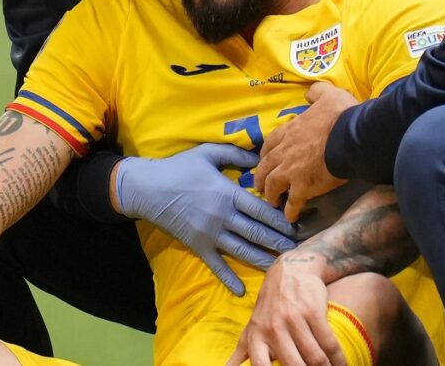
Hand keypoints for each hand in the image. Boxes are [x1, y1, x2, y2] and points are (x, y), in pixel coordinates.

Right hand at [115, 143, 295, 295]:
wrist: (147, 188)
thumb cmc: (179, 168)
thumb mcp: (208, 153)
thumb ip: (235, 155)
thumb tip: (258, 159)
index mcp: (227, 194)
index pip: (261, 210)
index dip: (280, 219)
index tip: (296, 225)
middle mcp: (222, 217)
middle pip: (257, 232)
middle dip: (278, 241)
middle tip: (297, 248)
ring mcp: (210, 234)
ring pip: (242, 250)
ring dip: (263, 259)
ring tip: (281, 265)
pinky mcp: (197, 246)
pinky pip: (216, 265)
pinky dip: (228, 279)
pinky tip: (241, 291)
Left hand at [227, 251, 345, 365]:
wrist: (290, 271)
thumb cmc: (269, 308)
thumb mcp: (251, 328)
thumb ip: (240, 354)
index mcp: (257, 337)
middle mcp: (274, 329)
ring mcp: (294, 319)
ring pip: (315, 358)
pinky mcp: (313, 311)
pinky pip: (329, 343)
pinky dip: (339, 360)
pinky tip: (342, 365)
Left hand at [256, 82, 355, 221]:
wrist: (351, 136)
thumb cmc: (341, 115)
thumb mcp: (329, 94)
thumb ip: (317, 93)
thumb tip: (309, 93)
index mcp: (291, 130)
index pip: (271, 142)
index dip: (266, 152)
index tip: (264, 158)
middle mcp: (286, 150)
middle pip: (266, 165)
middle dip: (261, 175)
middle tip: (260, 183)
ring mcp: (292, 170)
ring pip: (273, 184)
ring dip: (270, 193)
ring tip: (271, 201)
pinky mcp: (303, 187)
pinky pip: (293, 202)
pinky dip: (290, 210)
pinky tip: (290, 218)